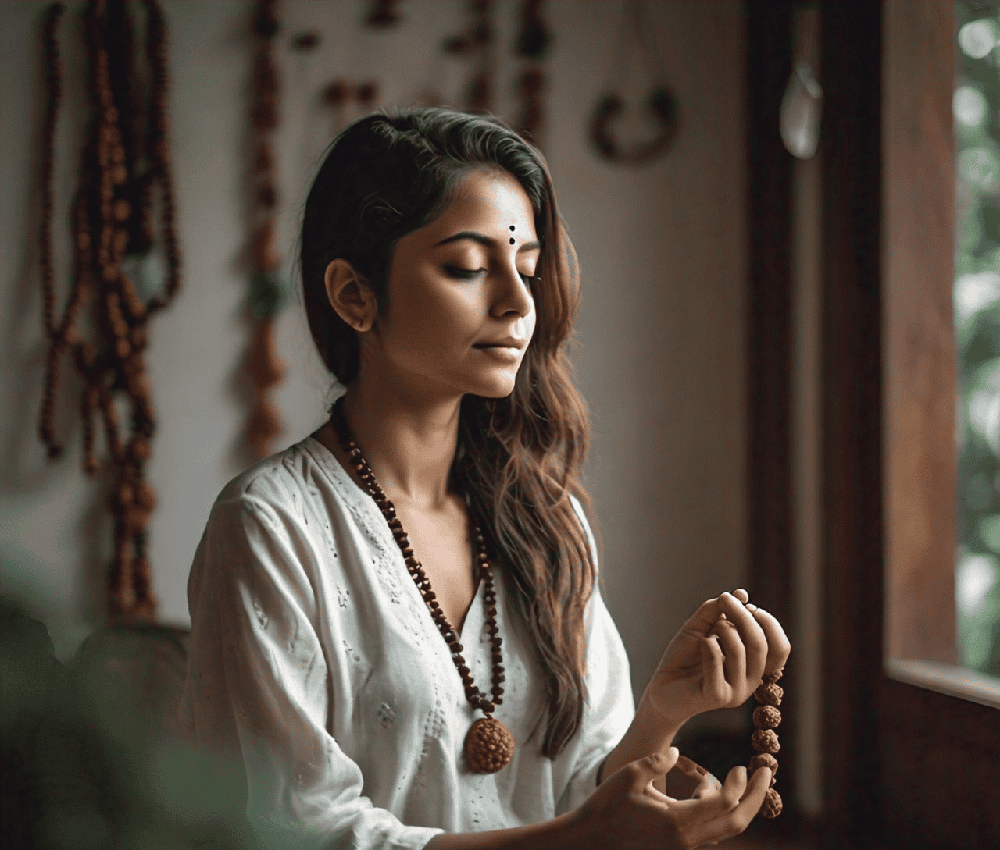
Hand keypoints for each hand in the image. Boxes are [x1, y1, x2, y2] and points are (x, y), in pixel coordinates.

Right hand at [570, 748, 772, 849]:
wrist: (591, 841)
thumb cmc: (606, 807)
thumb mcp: (629, 776)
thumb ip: (657, 762)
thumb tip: (678, 753)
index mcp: (678, 821)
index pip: (725, 804)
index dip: (740, 784)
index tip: (742, 766)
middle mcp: (687, 838)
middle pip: (737, 822)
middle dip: (757, 798)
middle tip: (767, 773)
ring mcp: (684, 845)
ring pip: (726, 829)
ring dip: (740, 804)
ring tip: (738, 778)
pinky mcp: (678, 844)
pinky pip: (710, 830)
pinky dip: (718, 810)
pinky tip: (705, 790)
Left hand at [640, 590, 790, 728]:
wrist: (660, 687)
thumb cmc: (684, 657)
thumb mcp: (701, 625)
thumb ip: (719, 609)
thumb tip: (741, 594)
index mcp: (755, 666)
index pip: (781, 648)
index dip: (768, 622)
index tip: (745, 606)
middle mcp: (751, 681)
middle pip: (761, 645)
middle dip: (742, 615)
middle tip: (724, 601)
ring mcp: (736, 692)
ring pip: (740, 651)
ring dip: (722, 628)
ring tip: (708, 630)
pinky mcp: (717, 696)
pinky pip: (716, 661)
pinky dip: (707, 644)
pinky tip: (699, 643)